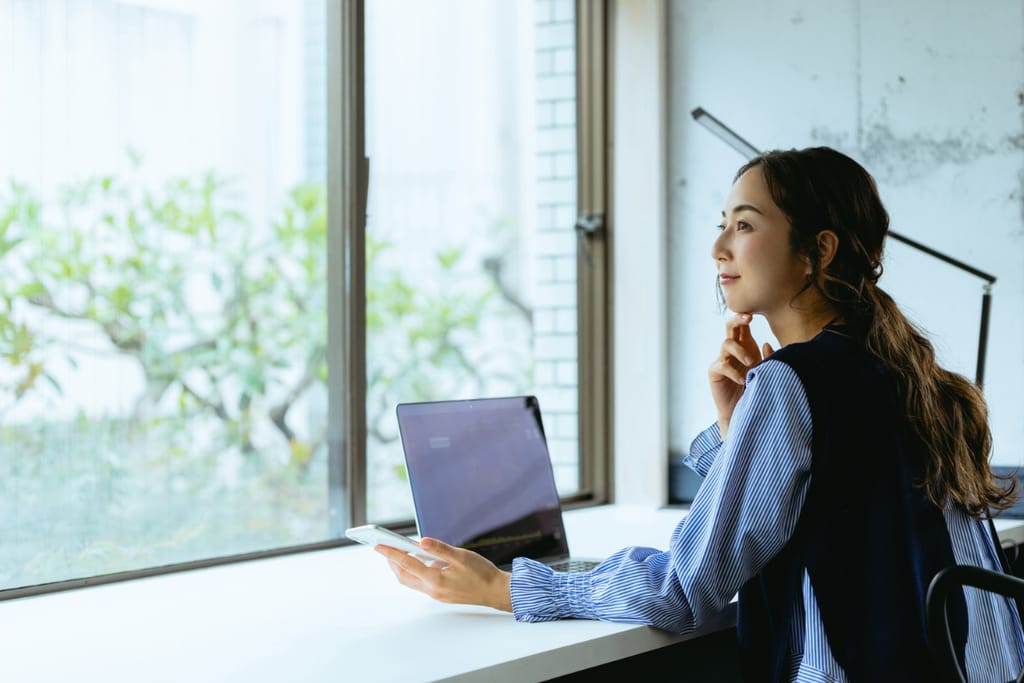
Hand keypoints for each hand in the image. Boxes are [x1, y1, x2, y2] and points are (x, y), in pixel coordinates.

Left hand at [376, 537, 512, 611]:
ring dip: (402, 568)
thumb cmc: (481, 573)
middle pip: (403, 575)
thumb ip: (440, 549)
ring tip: (398, 552)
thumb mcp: (461, 556)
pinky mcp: (441, 594)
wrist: (495, 592)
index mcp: (436, 579)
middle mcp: (432, 589)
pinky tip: (419, 561)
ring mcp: (436, 594)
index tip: (378, 545)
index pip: (407, 564)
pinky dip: (414, 572)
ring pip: (411, 581)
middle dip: (392, 562)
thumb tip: (421, 541)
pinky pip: (420, 583)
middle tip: (385, 547)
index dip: (391, 553)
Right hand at [708, 313, 773, 438]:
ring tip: (752, 363)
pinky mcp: (715, 373)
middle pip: (730, 327)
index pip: (743, 325)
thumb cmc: (757, 388)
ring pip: (726, 343)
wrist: (743, 411)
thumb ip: (771, 358)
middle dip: (738, 319)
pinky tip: (744, 381)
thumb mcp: (768, 370)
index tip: (755, 312)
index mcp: (746, 345)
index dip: (745, 316)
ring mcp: (722, 360)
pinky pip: (721, 365)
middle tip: (749, 318)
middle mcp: (733, 350)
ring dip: (740, 350)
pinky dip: (733, 372)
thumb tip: (767, 343)